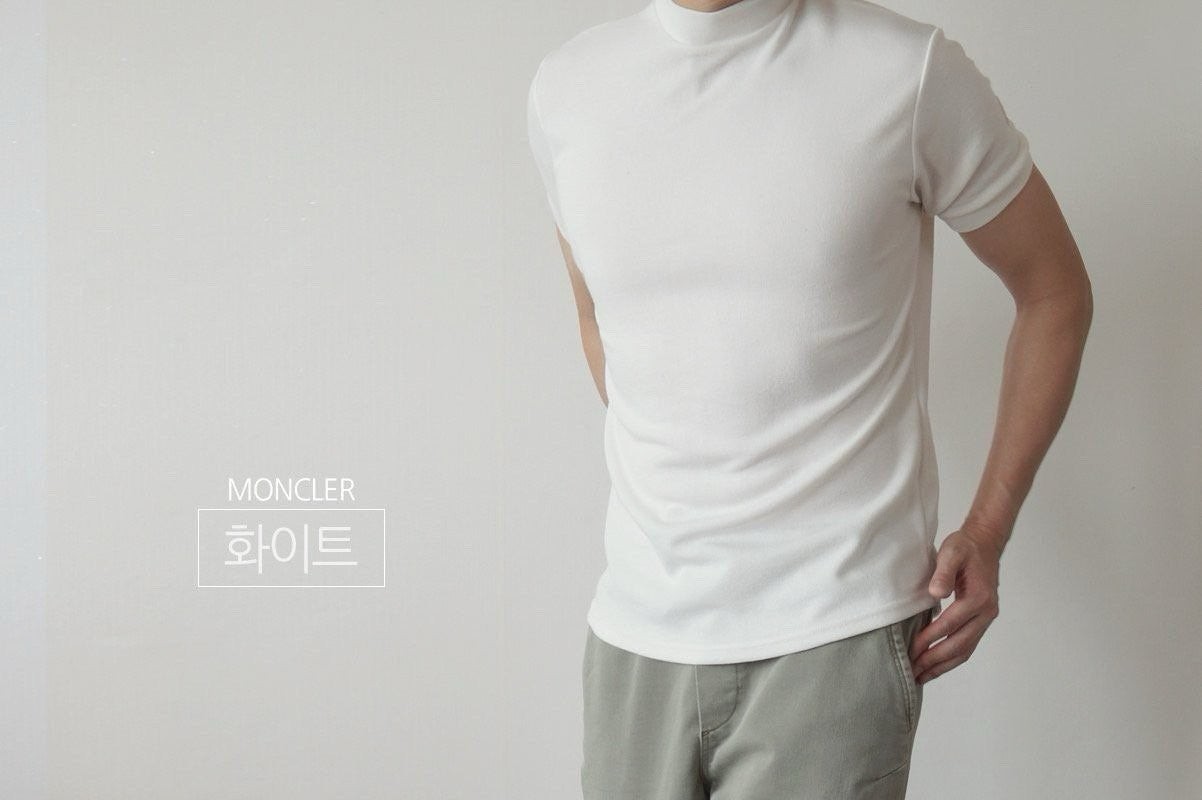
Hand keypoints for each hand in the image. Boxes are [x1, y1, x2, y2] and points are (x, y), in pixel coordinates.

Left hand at [911, 525, 1002, 683]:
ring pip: (965, 650)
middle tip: (912, 671)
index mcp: (978, 598)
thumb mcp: (952, 552)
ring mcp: (986, 619)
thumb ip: (944, 572)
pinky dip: (951, 659)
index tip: (911, 650)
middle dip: (935, 660)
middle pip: (959, 644)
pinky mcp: (981, 621)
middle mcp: (986, 612)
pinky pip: (967, 645)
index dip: (930, 638)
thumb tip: (936, 594)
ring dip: (943, 666)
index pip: (950, 625)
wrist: (984, 545)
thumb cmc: (965, 548)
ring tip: (921, 677)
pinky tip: (936, 666)